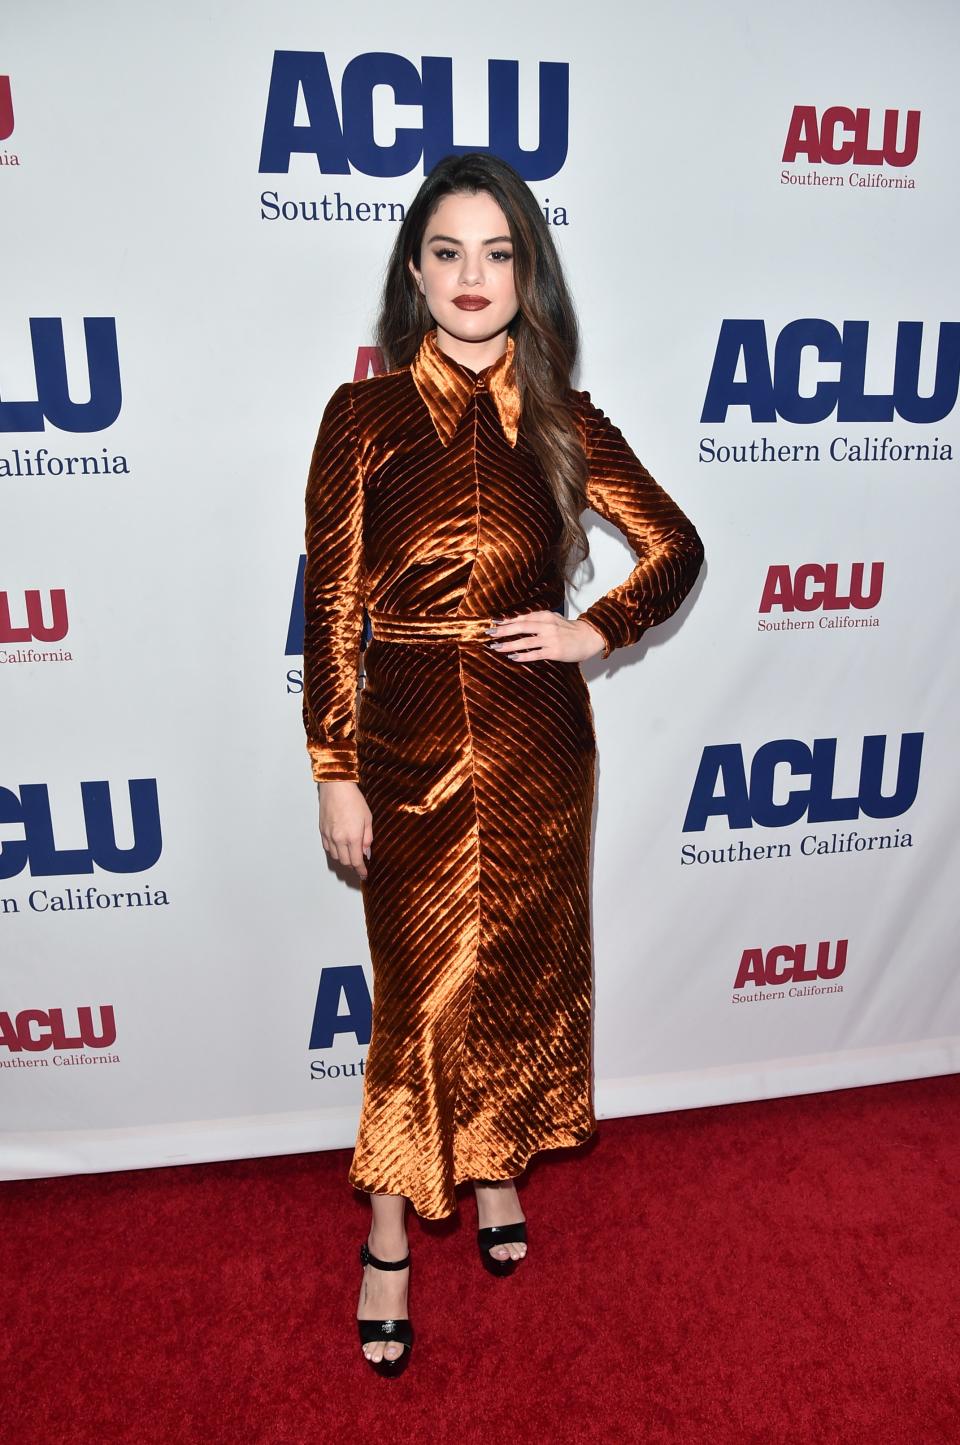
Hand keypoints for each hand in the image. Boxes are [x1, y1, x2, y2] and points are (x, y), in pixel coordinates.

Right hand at [317, 779, 372, 879]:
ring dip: (344, 860)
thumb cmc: (354, 800)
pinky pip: (327, 848)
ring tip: (350, 857)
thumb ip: (368, 838)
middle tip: (359, 866)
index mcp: (353, 837)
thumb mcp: (368, 818)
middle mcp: (339, 839)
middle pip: (345, 862)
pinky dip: (334, 852)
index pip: (356, 861)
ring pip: (335, 857)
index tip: (364, 874)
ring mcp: (329, 836)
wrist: (336, 787)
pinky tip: (340, 849)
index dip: (361, 870)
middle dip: (353, 866)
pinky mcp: (322, 831)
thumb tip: (367, 852)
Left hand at [486, 611, 606, 662]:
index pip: (522, 617)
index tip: (493, 622)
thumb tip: (516, 622)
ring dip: (508, 644)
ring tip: (496, 647)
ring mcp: (550, 639)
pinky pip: (535, 654)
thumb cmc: (569, 630)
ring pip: (525, 641)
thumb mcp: (553, 619)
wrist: (589, 637)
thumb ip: (537, 620)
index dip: (506, 620)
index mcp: (545, 616)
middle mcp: (546, 625)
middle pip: (520, 626)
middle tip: (489, 633)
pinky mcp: (554, 651)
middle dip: (503, 630)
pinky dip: (523, 655)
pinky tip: (512, 657)